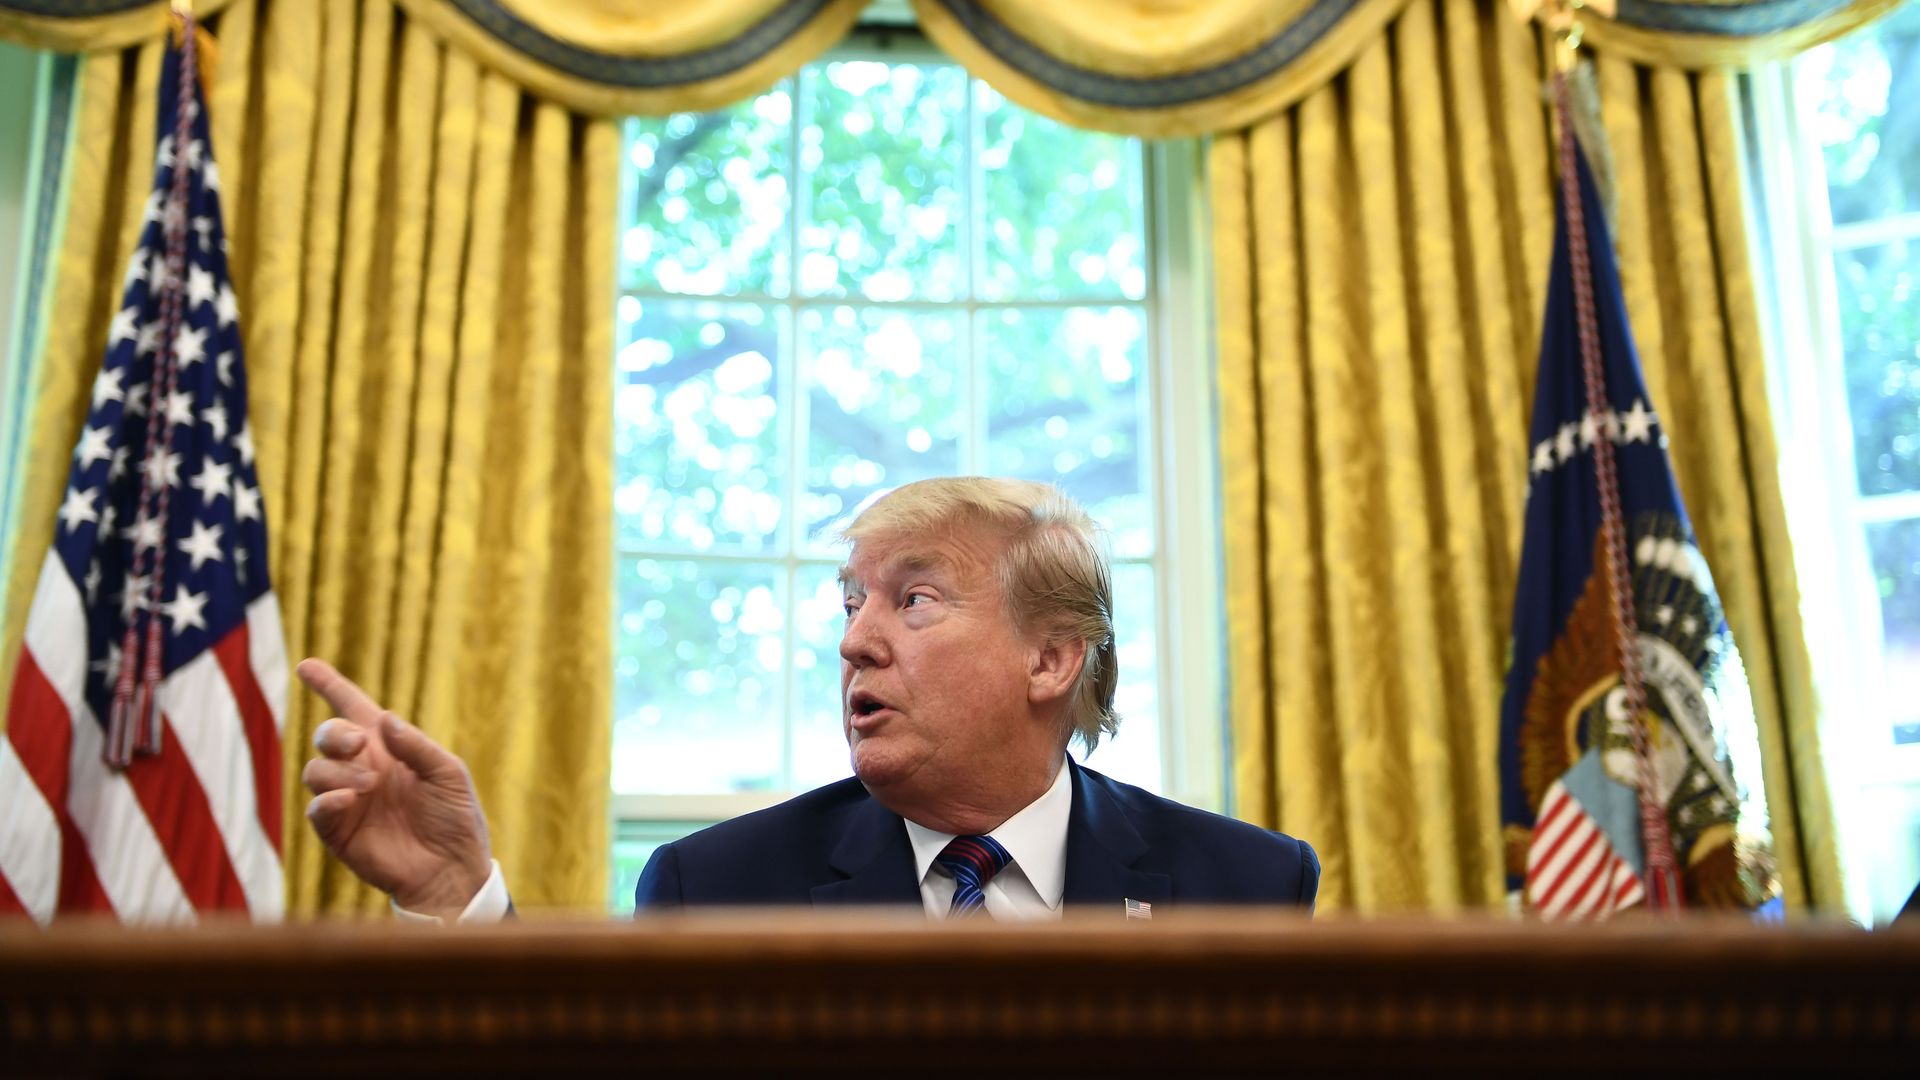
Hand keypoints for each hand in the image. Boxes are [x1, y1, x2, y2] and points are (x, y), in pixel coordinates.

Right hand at [297, 657, 491, 918]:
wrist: (451, 869)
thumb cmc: (455, 818)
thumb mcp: (448, 774)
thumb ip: (417, 746)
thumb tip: (384, 720)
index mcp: (388, 748)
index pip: (353, 708)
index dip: (329, 685)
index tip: (306, 665)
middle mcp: (362, 768)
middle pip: (327, 735)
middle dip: (335, 732)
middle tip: (358, 744)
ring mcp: (347, 799)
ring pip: (315, 770)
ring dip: (338, 770)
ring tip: (369, 785)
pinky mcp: (338, 831)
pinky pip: (316, 808)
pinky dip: (327, 800)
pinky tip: (349, 801)